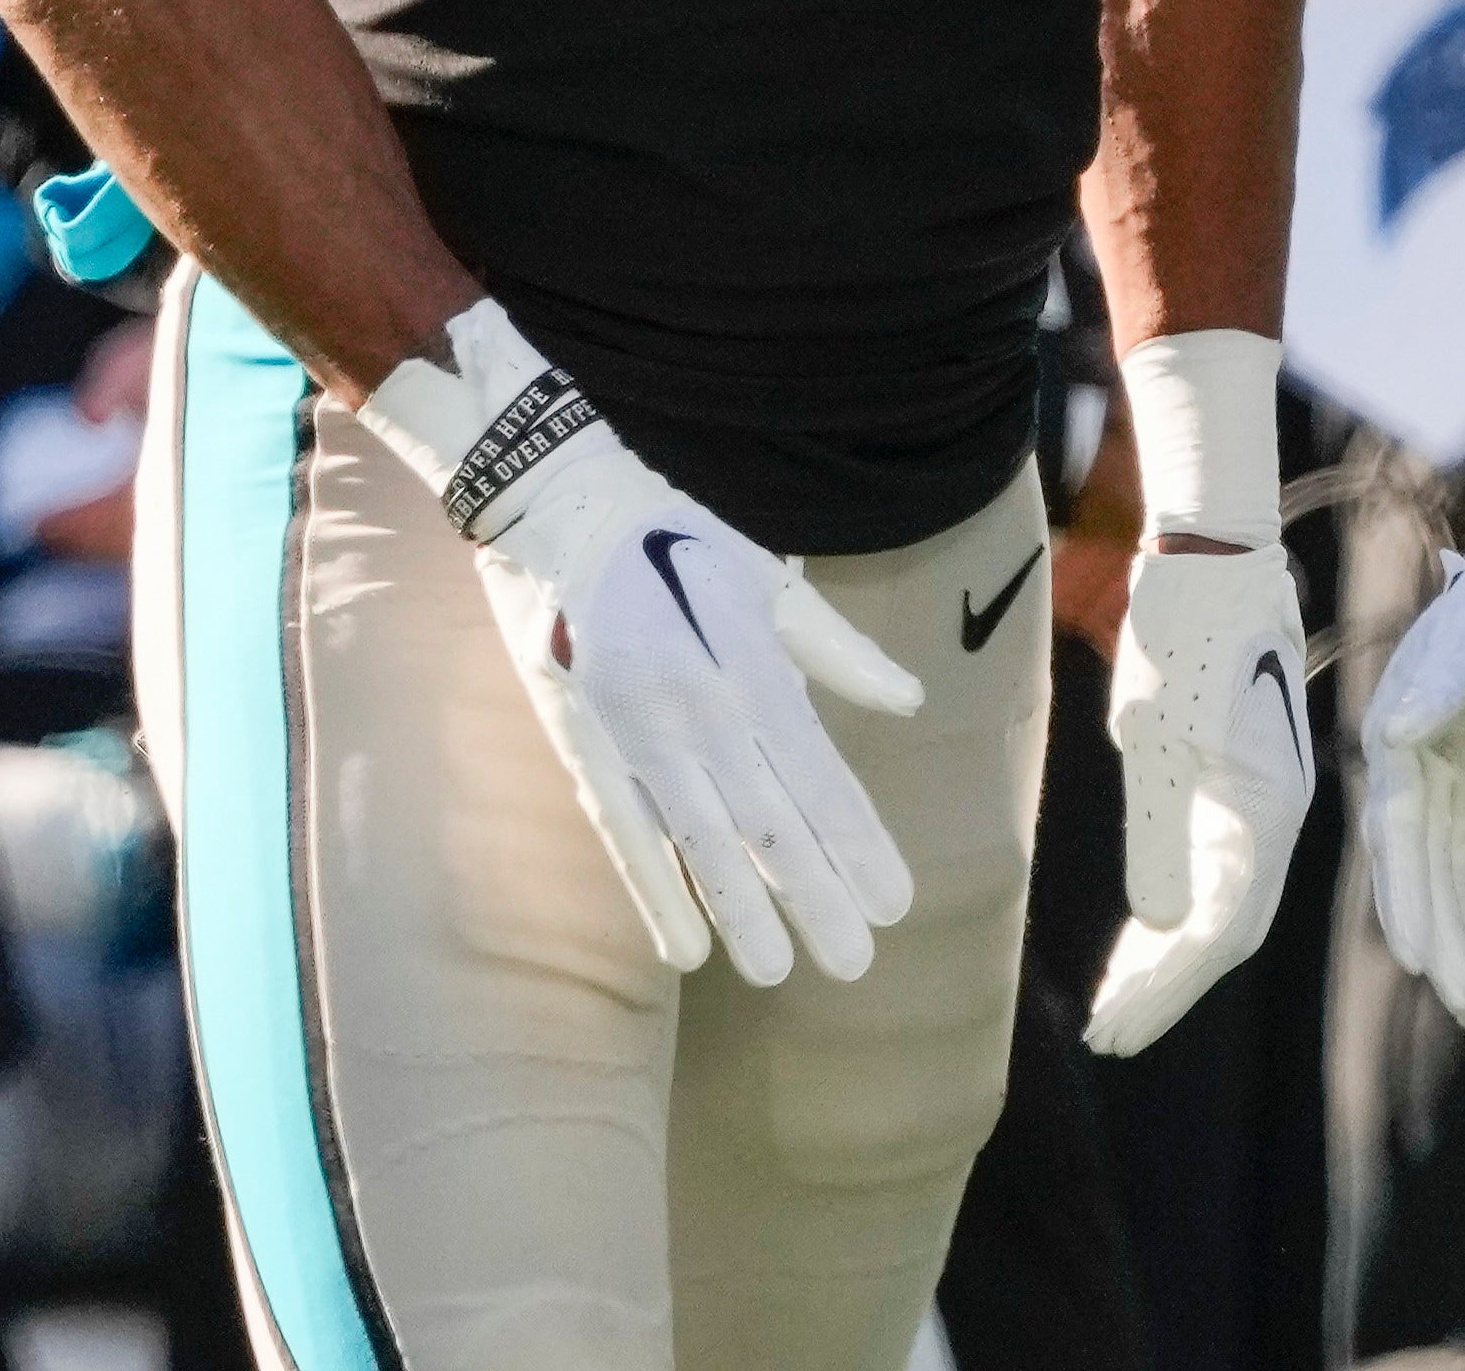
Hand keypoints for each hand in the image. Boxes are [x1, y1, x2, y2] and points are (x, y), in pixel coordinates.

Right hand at [357, 305, 925, 982]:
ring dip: (743, 906)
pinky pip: (625, 829)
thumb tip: (909, 700)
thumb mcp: (769, 579)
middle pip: (768, 818)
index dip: (857, 843)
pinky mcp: (583, 738)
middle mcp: (698, 702)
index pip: (818, 774)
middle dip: (815, 894)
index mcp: (750, 660)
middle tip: (858, 963)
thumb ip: (837, 651)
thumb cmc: (677, 531)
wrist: (555, 495)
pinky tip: (685, 948)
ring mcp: (635, 726)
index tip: (898, 902)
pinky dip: (656, 889)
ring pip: (700, 836)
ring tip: (784, 970)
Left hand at [1083, 538, 1317, 1053]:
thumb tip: (1166, 926)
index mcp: (1265, 814)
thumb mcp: (1159, 737)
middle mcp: (1273, 817)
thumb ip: (1162, 834)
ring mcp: (1258, 799)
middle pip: (1225, 930)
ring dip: (1166, 956)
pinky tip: (1137, 933)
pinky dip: (1171, 907)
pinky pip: (1209, 866)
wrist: (1212, 555)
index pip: (1219, 932)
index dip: (1166, 989)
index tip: (1112, 1030)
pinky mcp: (1235, 779)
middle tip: (1105, 1035)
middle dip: (1165, 988)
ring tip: (1111, 1003)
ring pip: (1219, 903)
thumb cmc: (1185, 637)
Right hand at [1360, 500, 1464, 1028]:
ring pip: (1452, 896)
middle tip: (1459, 997)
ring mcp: (1451, 810)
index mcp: (1395, 744)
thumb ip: (1441, 682)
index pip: (1396, 833)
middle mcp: (1413, 787)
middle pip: (1421, 878)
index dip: (1404, 894)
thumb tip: (1395, 737)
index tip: (1413, 951)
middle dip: (1439, 940)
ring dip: (1464, 951)